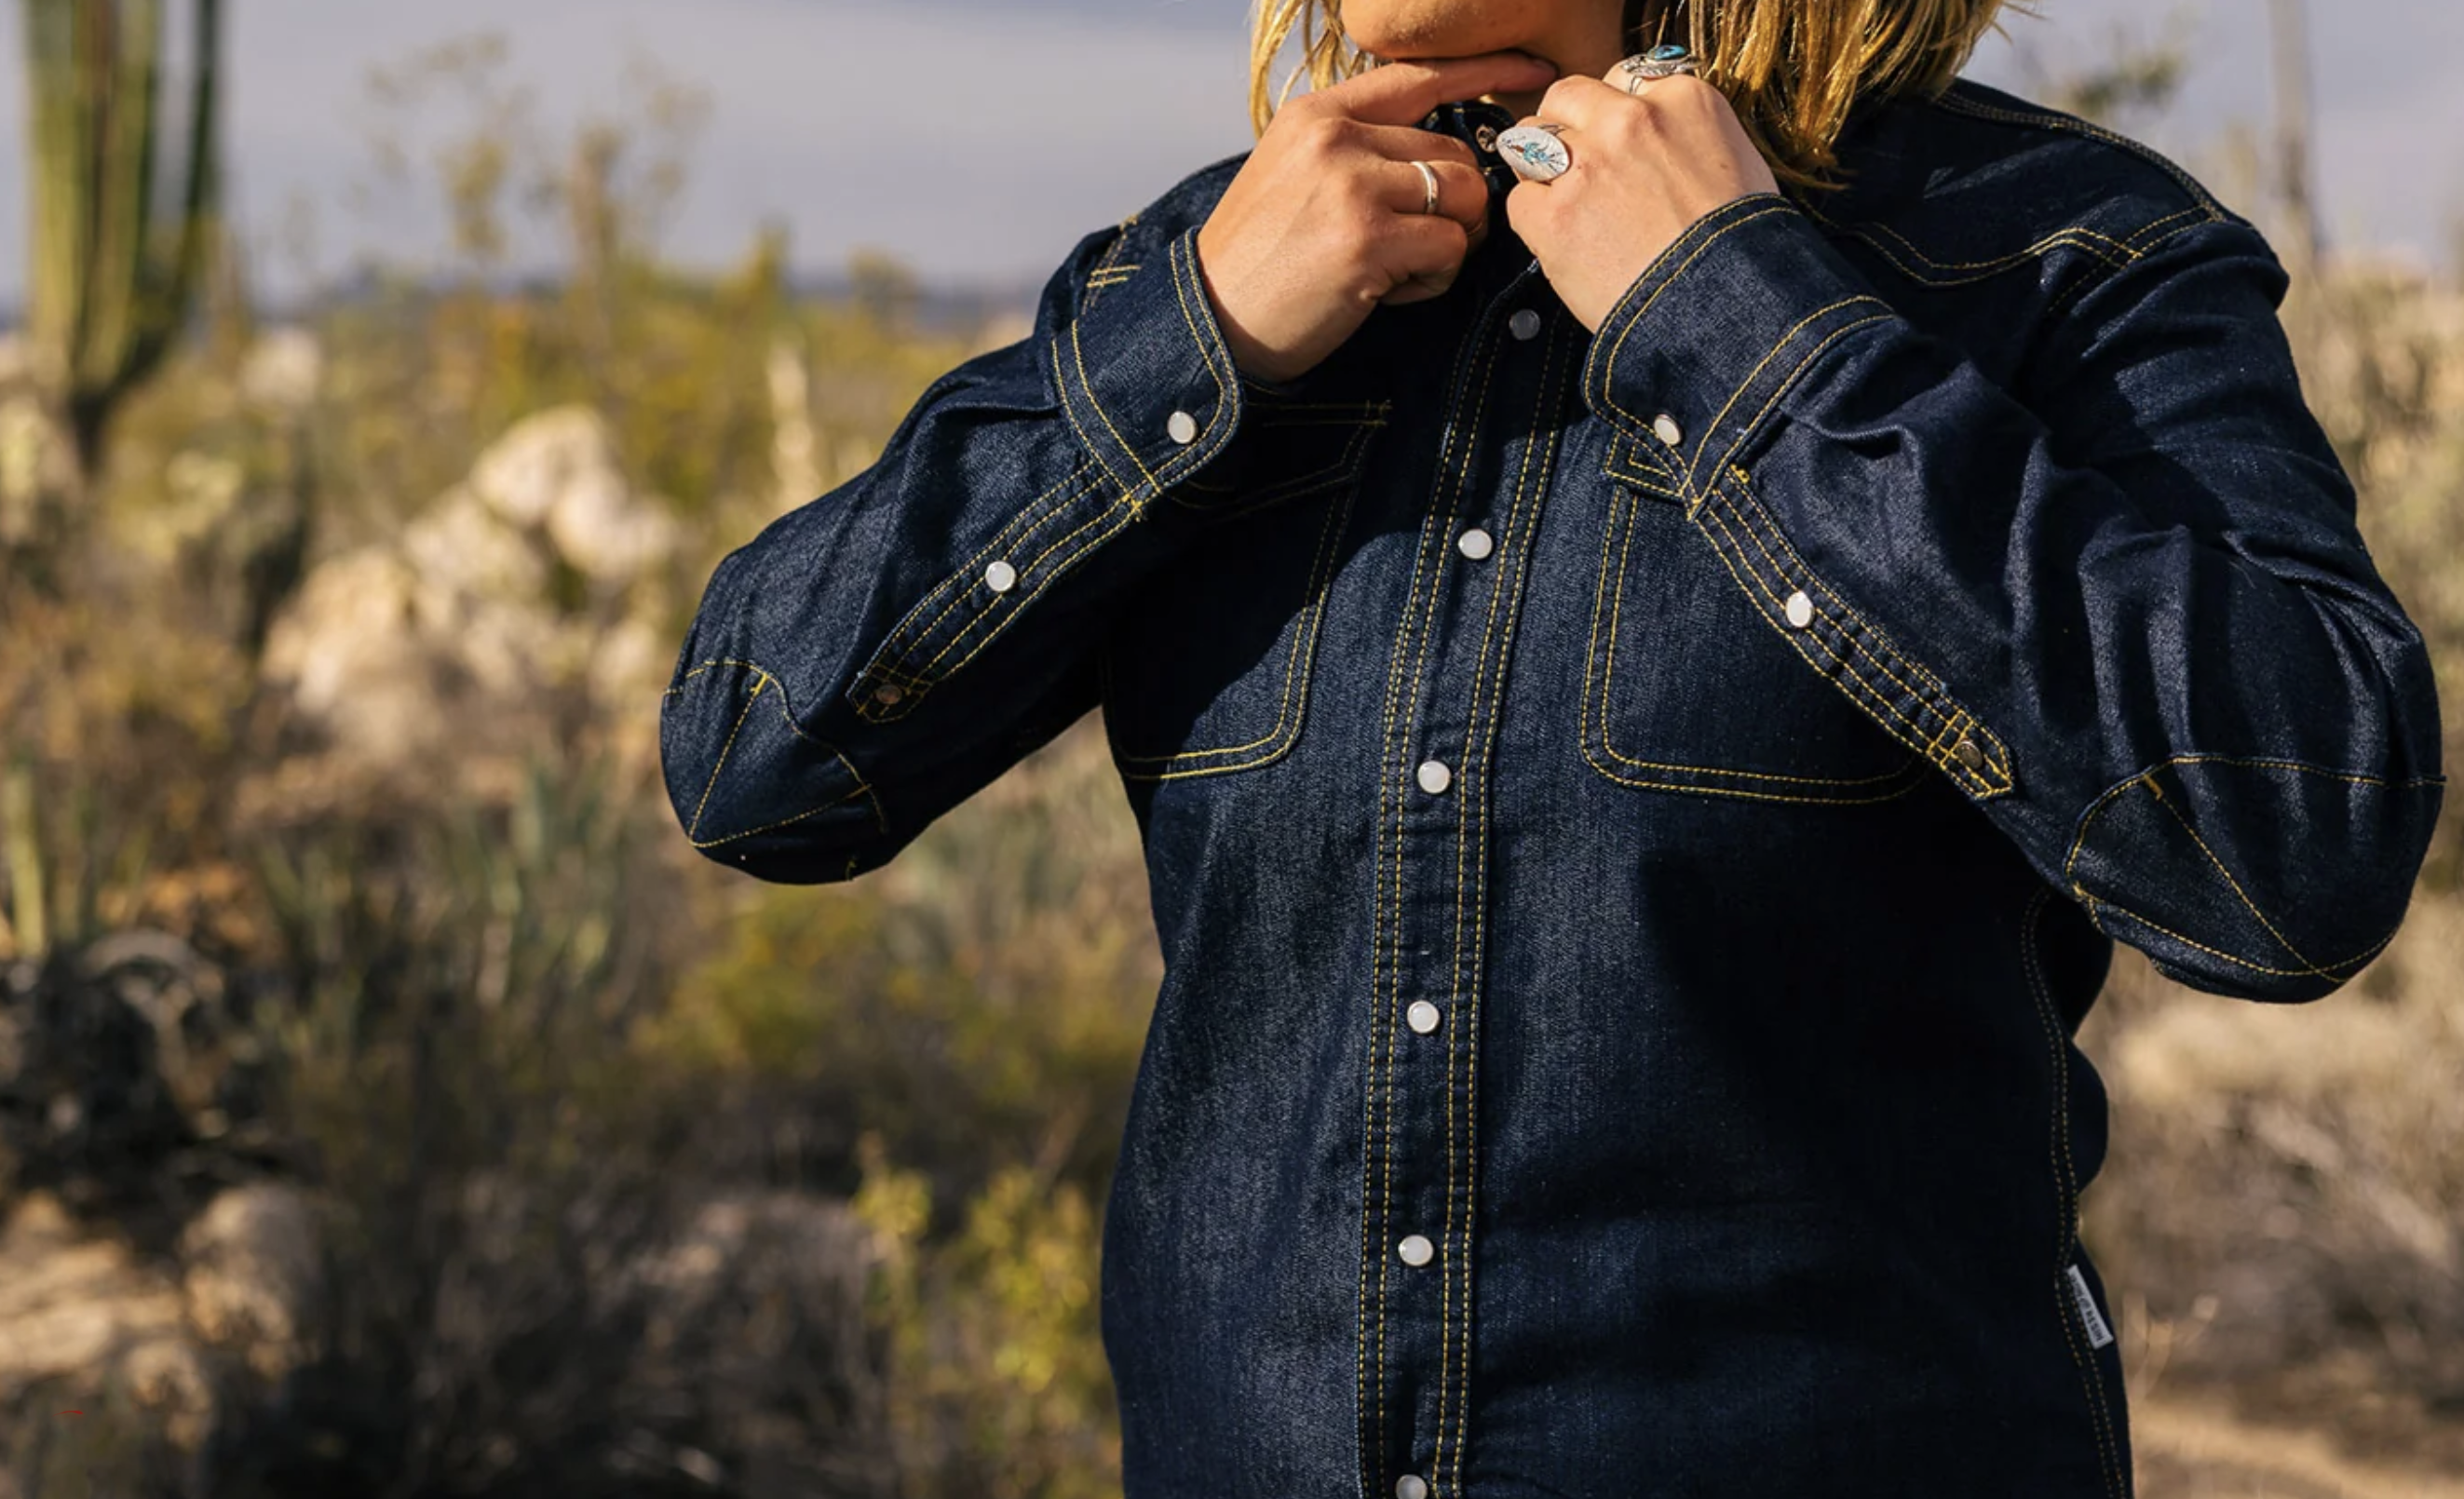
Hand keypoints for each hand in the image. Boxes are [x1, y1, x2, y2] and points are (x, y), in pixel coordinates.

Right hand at [1197, 53, 1558, 384]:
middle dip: (1453, 207)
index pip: (1419, 76)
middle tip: (1408, 247)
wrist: (1212, 320)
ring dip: (1448, 243)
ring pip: (1463, 197)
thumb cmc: (1260, 260)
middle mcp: (1335, 138)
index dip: (1484, 71)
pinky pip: (1450, 249)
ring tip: (1397, 268)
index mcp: (1317, 115)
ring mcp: (1351, 186)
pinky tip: (1387, 291)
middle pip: (1453, 154)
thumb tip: (1439, 155)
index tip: (1532, 70)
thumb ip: (1356, 149)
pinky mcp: (1368, 240)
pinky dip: (1432, 279)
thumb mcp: (1292, 175)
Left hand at [1503, 67, 1780, 332]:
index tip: (1616, 141)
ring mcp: (1588, 164)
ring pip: (1530, 140)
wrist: (1726, 308)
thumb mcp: (1739, 166)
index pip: (1622, 79)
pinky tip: (1563, 244)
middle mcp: (1631, 119)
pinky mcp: (1553, 214)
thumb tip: (1660, 142)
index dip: (1614, 113)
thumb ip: (1689, 136)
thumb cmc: (1742, 251)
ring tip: (1567, 206)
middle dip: (1566, 126)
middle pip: (1568, 97)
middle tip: (1577, 168)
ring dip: (1540, 169)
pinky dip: (1534, 222)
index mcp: (1684, 99)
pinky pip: (1519, 201)